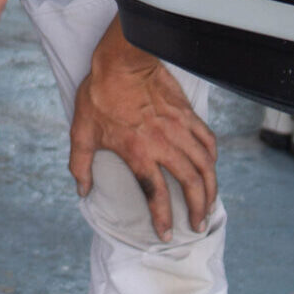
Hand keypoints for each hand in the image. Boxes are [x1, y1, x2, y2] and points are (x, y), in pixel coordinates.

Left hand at [68, 18, 217, 241]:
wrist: (122, 59)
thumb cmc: (99, 94)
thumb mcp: (81, 131)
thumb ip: (81, 164)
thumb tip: (82, 189)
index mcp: (138, 152)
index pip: (155, 194)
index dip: (163, 218)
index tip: (167, 234)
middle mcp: (163, 144)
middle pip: (190, 183)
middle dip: (197, 208)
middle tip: (198, 224)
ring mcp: (179, 128)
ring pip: (205, 165)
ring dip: (210, 188)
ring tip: (209, 203)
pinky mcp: (187, 113)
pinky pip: (207, 139)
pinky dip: (212, 156)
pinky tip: (211, 166)